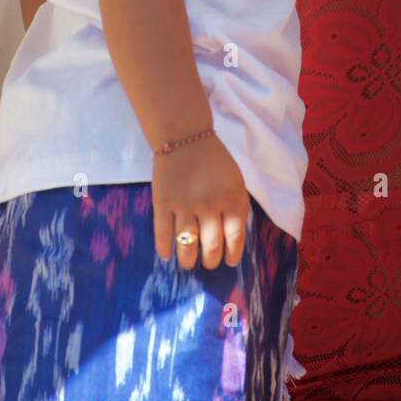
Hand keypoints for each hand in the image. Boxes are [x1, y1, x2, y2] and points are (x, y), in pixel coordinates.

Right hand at [153, 133, 249, 271]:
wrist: (185, 137)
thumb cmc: (214, 161)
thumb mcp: (236, 181)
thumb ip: (238, 208)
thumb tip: (235, 239)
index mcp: (231, 199)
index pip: (235, 237)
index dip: (232, 254)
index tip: (229, 262)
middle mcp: (209, 205)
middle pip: (212, 246)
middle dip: (211, 260)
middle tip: (208, 262)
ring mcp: (184, 205)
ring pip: (187, 245)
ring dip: (188, 260)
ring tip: (188, 264)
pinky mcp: (163, 202)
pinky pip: (162, 232)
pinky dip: (164, 247)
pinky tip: (166, 255)